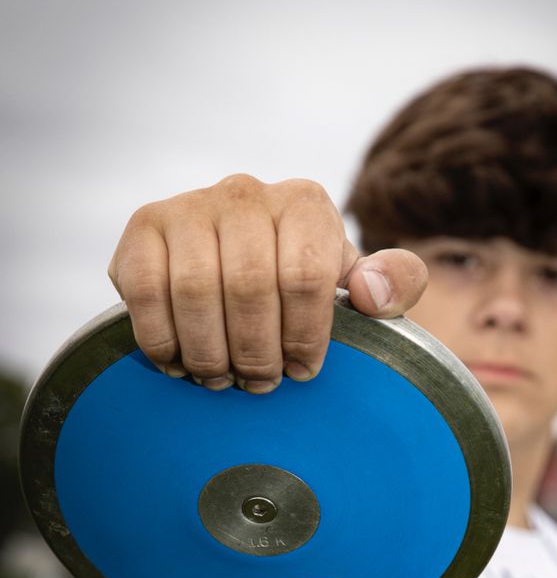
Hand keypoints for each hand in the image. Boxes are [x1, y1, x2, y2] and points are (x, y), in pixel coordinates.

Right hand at [108, 175, 427, 392]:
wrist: (233, 261)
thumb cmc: (303, 283)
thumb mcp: (359, 284)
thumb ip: (393, 284)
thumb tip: (370, 293)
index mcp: (305, 204)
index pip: (306, 277)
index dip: (303, 338)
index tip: (302, 371)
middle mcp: (245, 192)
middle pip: (249, 288)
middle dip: (255, 353)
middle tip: (258, 384)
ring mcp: (189, 205)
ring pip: (196, 292)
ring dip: (209, 353)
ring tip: (221, 378)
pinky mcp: (143, 227)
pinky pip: (145, 292)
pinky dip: (163, 340)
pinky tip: (181, 361)